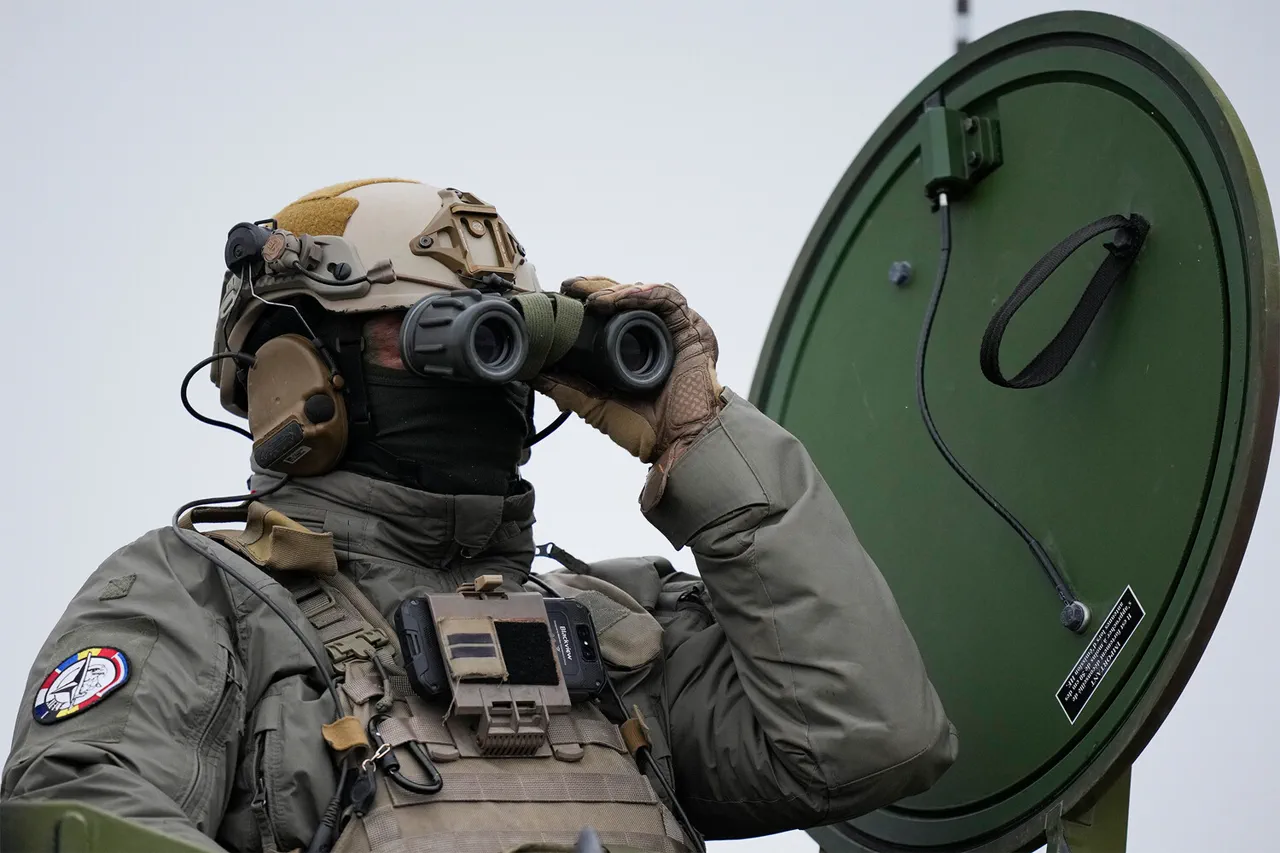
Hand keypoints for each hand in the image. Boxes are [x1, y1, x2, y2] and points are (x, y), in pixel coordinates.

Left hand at [533, 277, 723, 498]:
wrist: (680, 443)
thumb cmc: (647, 429)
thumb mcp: (595, 405)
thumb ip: (567, 389)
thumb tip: (532, 376)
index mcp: (634, 349)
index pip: (609, 312)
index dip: (586, 299)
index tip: (559, 297)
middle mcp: (655, 335)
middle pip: (625, 297)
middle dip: (596, 287)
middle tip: (570, 288)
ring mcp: (674, 330)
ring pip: (644, 293)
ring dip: (615, 290)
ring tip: (592, 299)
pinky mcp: (692, 328)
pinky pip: (668, 299)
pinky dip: (642, 295)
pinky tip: (619, 300)